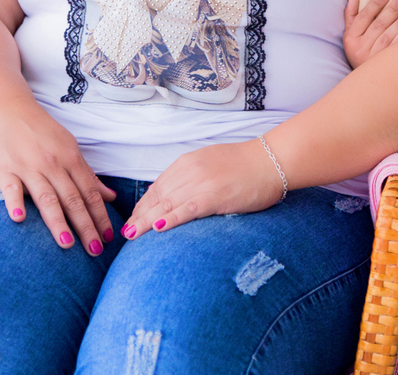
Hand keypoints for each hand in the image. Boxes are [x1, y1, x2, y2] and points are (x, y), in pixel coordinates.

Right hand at [0, 104, 116, 254]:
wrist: (8, 111)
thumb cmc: (42, 134)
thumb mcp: (69, 149)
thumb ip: (87, 175)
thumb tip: (111, 197)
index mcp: (70, 158)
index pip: (89, 192)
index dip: (100, 215)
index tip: (109, 237)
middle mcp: (52, 164)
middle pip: (72, 199)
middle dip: (85, 226)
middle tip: (95, 250)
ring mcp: (28, 167)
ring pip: (46, 198)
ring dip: (58, 222)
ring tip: (67, 245)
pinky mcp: (5, 171)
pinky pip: (11, 188)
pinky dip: (15, 203)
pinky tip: (20, 219)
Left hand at [122, 139, 283, 238]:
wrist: (271, 161)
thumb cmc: (246, 165)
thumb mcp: (211, 163)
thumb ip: (192, 176)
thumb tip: (176, 195)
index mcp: (187, 163)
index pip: (158, 187)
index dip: (143, 205)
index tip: (133, 219)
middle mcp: (189, 171)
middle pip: (157, 197)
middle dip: (140, 216)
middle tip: (126, 233)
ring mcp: (201, 184)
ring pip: (166, 205)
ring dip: (147, 221)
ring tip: (133, 235)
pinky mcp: (214, 196)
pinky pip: (187, 209)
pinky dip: (171, 219)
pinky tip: (158, 228)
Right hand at [343, 0, 397, 67]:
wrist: (364, 81)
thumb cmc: (359, 51)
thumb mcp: (350, 36)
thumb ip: (351, 17)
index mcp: (351, 38)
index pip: (363, 17)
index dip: (375, 4)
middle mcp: (360, 49)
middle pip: (377, 25)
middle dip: (392, 10)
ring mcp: (372, 59)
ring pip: (386, 38)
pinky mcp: (383, 67)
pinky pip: (392, 53)